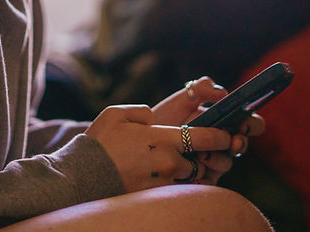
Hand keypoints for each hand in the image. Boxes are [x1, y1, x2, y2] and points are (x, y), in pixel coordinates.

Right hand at [85, 105, 231, 191]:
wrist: (82, 176)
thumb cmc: (99, 143)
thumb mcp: (116, 114)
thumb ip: (141, 111)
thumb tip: (152, 118)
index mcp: (162, 139)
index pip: (206, 138)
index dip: (222, 136)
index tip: (227, 136)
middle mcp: (168, 162)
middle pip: (202, 161)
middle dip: (202, 157)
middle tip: (194, 153)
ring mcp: (163, 183)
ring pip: (189, 178)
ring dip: (187, 172)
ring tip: (172, 166)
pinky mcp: (155, 197)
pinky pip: (175, 191)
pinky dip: (174, 185)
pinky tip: (158, 178)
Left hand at [152, 76, 265, 169]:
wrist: (143, 140)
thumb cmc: (166, 118)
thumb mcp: (181, 100)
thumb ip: (201, 89)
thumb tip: (223, 92)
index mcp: (224, 123)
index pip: (250, 123)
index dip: (252, 124)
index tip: (243, 123)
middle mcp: (223, 143)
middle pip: (242, 145)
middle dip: (240, 143)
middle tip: (233, 142)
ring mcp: (214, 162)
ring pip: (226, 163)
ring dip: (216, 158)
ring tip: (200, 153)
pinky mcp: (202, 178)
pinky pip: (209, 180)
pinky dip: (203, 172)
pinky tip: (192, 165)